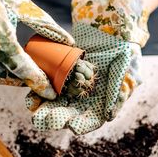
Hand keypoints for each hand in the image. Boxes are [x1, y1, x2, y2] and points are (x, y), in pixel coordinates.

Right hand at [0, 0, 72, 99]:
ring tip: (18, 68)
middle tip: (34, 78)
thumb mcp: (20, 2)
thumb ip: (44, 26)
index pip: (19, 64)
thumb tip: (67, 43)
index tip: (50, 91)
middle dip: (19, 80)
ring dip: (4, 74)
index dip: (36, 80)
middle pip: (1, 75)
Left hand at [28, 0, 148, 133]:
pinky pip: (45, 87)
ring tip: (35, 111)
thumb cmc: (122, 53)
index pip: (89, 121)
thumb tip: (109, 116)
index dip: (80, 124)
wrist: (108, 31)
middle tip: (45, 120)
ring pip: (53, 104)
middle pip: (67, 115)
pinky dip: (37, 94)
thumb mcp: (126, 71)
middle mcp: (82, 100)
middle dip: (56, 118)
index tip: (72, 125)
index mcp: (99, 104)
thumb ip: (119, 92)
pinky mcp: (57, 76)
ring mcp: (68, 89)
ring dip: (43, 109)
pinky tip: (31, 98)